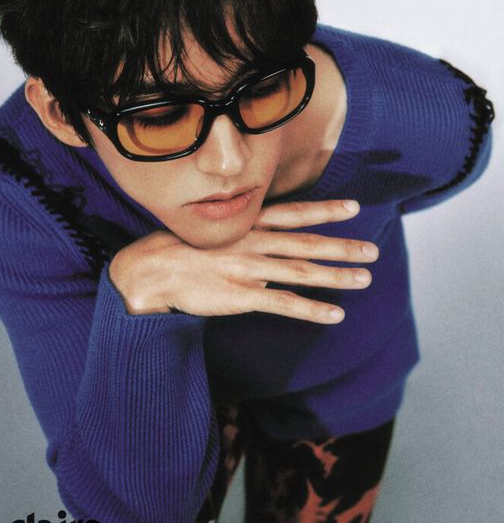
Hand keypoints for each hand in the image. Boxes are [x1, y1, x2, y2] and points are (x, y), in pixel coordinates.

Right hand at [109, 200, 378, 323]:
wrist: (151, 269)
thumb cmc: (182, 248)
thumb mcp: (216, 229)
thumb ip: (246, 236)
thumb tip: (272, 248)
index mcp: (247, 224)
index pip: (294, 213)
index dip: (325, 210)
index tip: (353, 207)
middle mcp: (253, 242)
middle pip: (306, 243)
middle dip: (341, 246)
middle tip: (372, 250)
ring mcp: (249, 269)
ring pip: (302, 272)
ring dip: (336, 276)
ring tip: (364, 279)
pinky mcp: (242, 296)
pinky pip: (284, 304)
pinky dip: (312, 310)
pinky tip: (335, 315)